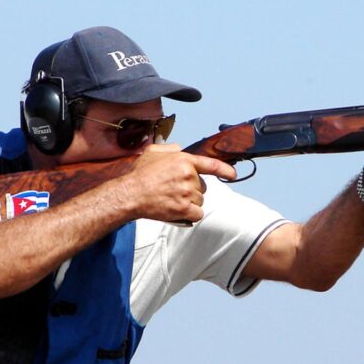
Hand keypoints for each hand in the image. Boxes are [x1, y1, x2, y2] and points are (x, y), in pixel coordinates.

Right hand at [121, 143, 235, 221]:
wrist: (130, 194)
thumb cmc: (139, 174)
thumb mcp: (153, 152)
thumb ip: (170, 148)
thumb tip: (180, 149)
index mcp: (184, 160)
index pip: (211, 164)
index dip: (225, 169)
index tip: (233, 174)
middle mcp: (189, 176)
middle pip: (202, 187)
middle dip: (192, 190)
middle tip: (174, 191)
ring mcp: (187, 193)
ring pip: (200, 201)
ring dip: (190, 203)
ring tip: (172, 200)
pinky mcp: (184, 208)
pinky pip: (197, 214)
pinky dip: (190, 215)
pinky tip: (179, 211)